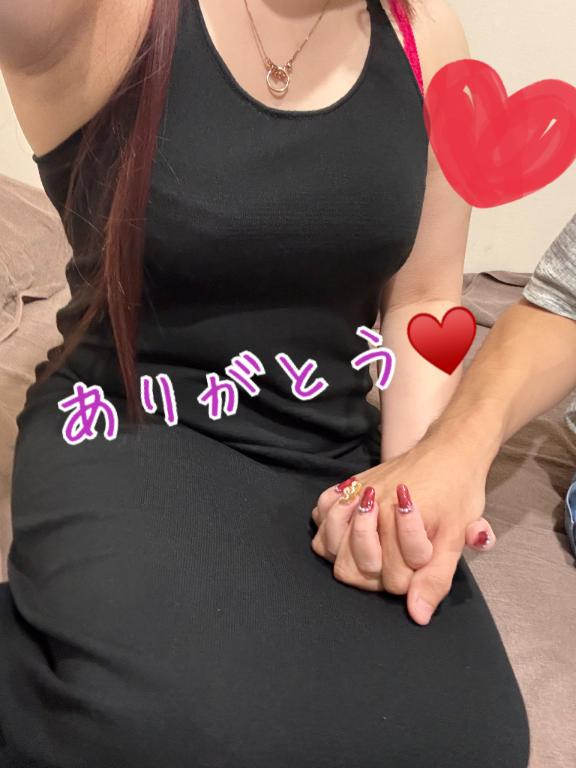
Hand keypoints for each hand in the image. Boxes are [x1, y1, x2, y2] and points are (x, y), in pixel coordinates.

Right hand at [310, 436, 495, 624]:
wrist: (449, 451)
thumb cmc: (457, 493)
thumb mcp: (455, 537)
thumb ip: (434, 578)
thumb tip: (416, 615)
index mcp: (398, 520)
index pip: (391, 580)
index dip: (410, 579)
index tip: (423, 557)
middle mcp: (370, 507)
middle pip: (349, 570)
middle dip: (375, 572)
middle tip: (396, 558)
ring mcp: (354, 494)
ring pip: (328, 546)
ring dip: (349, 553)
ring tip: (373, 546)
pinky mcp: (346, 485)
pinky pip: (320, 515)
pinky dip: (330, 527)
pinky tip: (351, 528)